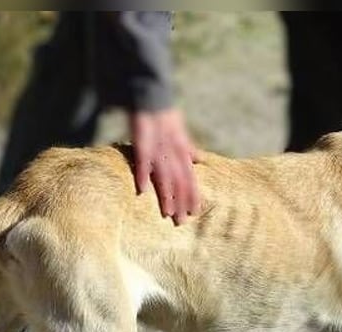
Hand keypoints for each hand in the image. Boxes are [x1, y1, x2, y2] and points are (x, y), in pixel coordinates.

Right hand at [129, 109, 199, 224]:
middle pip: (179, 183)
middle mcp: (173, 154)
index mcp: (182, 152)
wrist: (152, 98)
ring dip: (166, 196)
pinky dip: (143, 176)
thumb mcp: (182, 132)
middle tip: (181, 222)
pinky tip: (142, 192)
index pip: (190, 179)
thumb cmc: (166, 116)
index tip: (195, 212)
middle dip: (181, 203)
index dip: (193, 195)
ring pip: (165, 178)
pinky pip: (143, 162)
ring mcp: (158, 150)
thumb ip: (189, 148)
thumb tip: (199, 159)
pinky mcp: (142, 144)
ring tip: (167, 214)